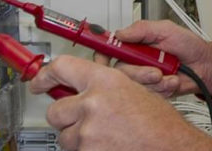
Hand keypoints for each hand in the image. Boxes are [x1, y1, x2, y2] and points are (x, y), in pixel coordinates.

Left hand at [29, 55, 211, 150]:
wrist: (173, 148)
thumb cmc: (161, 123)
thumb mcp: (135, 89)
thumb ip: (105, 81)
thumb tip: (86, 72)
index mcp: (105, 81)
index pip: (61, 68)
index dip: (45, 76)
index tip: (38, 82)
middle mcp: (92, 103)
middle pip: (55, 110)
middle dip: (65, 116)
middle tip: (80, 118)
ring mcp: (88, 132)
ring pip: (64, 136)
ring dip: (78, 137)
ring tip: (104, 135)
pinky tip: (107, 145)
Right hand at [93, 20, 211, 97]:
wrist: (207, 66)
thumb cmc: (190, 46)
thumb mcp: (167, 29)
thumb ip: (142, 29)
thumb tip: (119, 33)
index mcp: (135, 44)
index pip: (110, 49)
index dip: (102, 54)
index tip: (102, 58)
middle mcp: (136, 61)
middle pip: (119, 72)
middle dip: (137, 73)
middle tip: (154, 70)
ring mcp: (144, 77)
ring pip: (133, 85)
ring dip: (153, 82)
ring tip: (169, 74)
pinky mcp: (152, 91)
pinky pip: (148, 94)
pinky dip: (163, 88)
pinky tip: (173, 81)